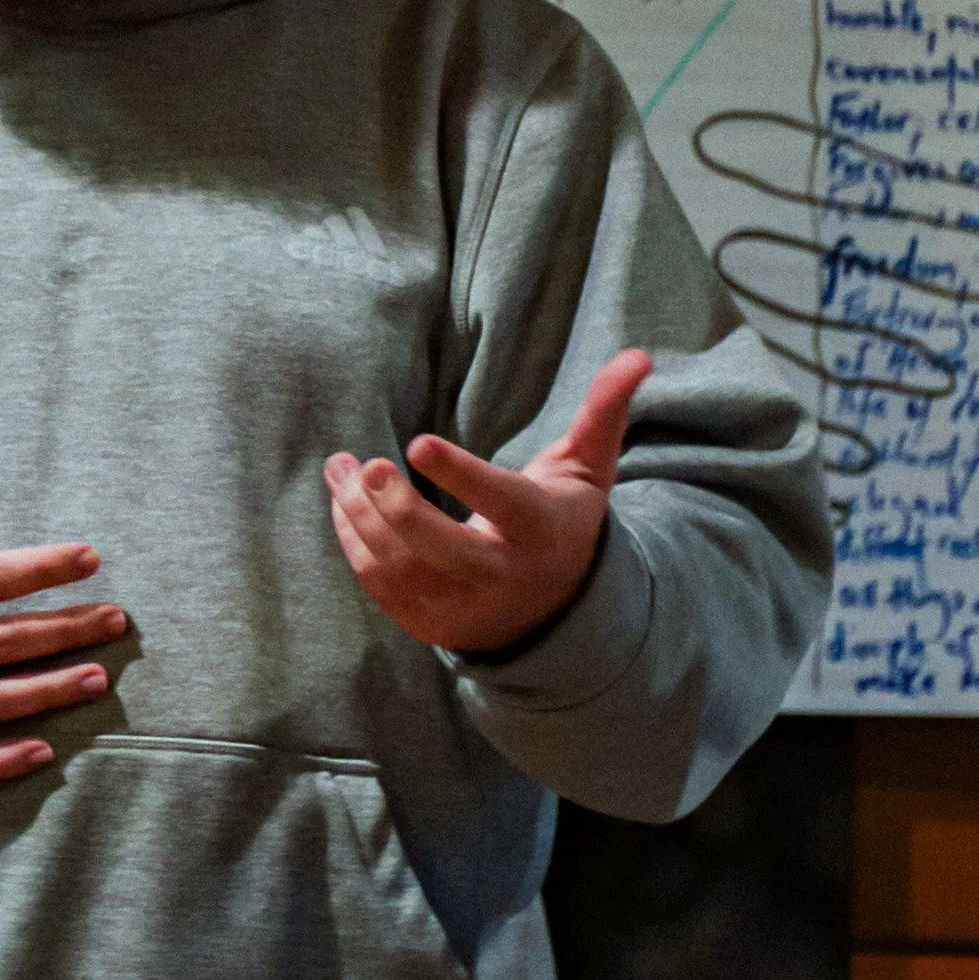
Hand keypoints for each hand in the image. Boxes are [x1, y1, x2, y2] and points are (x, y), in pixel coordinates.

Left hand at [324, 350, 652, 653]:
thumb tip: (638, 354)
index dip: (460, 475)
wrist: (555, 610)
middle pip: (442, 550)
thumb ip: (604, 411)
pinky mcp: (431, 625)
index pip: (500, 502)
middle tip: (365, 465)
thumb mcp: (588, 468)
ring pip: (401, 567)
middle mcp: (503, 576)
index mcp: (540, 530)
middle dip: (397, 510)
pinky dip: (354, 544)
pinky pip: (381, 586)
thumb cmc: (562, 517)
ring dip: (359, 517)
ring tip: (340, 470)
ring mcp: (464, 607)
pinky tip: (342, 503)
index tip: (417, 442)